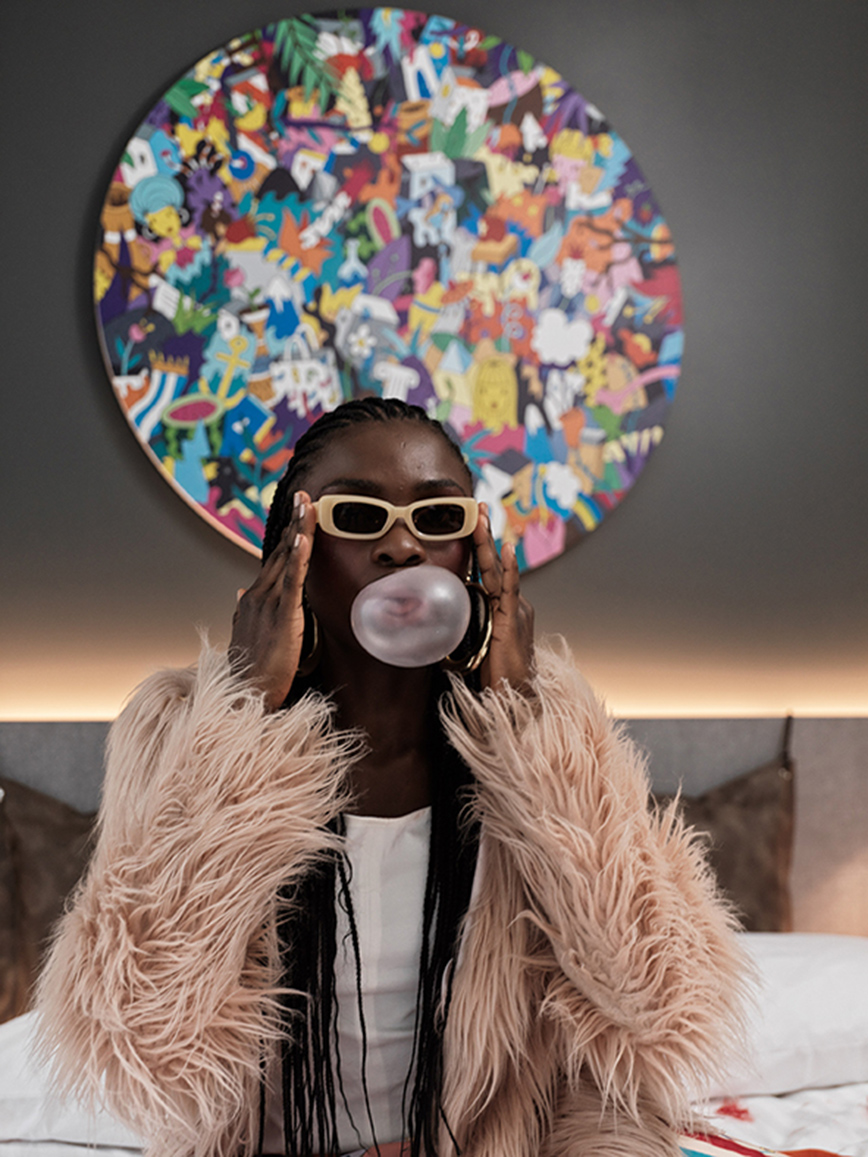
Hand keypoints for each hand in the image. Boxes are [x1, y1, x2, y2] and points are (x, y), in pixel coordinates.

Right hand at [229, 491, 315, 710]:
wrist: (244, 695)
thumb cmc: (250, 670)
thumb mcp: (247, 633)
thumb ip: (245, 610)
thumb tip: (240, 589)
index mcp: (253, 598)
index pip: (275, 560)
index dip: (287, 534)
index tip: (296, 511)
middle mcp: (257, 595)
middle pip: (281, 552)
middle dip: (294, 522)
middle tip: (304, 495)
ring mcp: (268, 604)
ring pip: (286, 560)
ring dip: (298, 530)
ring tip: (307, 505)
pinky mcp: (281, 617)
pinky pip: (291, 581)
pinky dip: (298, 558)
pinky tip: (303, 538)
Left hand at [472, 503, 534, 692]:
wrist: (512, 700)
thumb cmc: (490, 679)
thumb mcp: (466, 648)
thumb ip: (453, 631)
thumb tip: (425, 624)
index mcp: (499, 610)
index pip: (485, 573)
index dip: (478, 549)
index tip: (470, 524)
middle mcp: (510, 605)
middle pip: (493, 564)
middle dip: (484, 535)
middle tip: (477, 507)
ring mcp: (514, 611)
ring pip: (498, 570)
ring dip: (489, 543)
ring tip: (482, 517)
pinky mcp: (514, 621)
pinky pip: (511, 590)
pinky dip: (509, 569)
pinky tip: (506, 550)